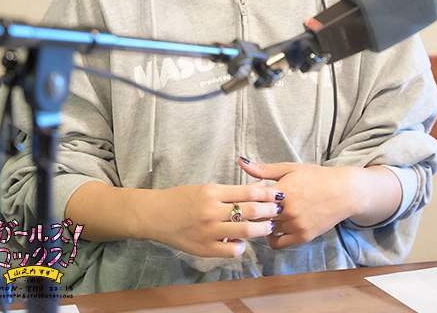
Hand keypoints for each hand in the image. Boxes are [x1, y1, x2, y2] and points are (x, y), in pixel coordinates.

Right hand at [133, 180, 283, 257]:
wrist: (157, 214)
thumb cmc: (182, 198)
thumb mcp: (207, 188)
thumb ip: (233, 190)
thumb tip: (260, 187)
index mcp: (212, 192)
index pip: (247, 192)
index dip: (266, 194)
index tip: (278, 194)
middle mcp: (211, 211)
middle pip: (249, 211)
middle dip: (269, 211)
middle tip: (279, 210)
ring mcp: (208, 231)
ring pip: (244, 232)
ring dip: (261, 229)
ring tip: (269, 227)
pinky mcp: (204, 248)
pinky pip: (231, 250)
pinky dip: (241, 246)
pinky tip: (242, 241)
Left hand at [238, 157, 358, 249]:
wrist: (342, 192)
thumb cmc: (314, 177)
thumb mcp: (288, 168)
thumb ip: (263, 169)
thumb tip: (241, 161)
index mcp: (282, 191)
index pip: (253, 200)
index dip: (247, 199)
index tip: (245, 197)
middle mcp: (288, 210)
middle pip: (258, 217)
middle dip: (253, 213)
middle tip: (250, 209)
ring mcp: (296, 225)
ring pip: (267, 229)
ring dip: (263, 224)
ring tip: (265, 215)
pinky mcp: (303, 237)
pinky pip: (278, 243)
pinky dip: (272, 237)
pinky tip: (273, 227)